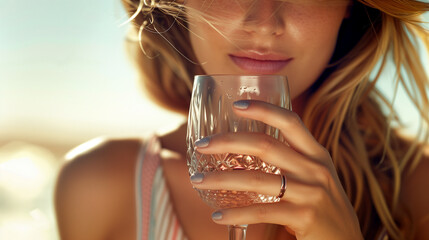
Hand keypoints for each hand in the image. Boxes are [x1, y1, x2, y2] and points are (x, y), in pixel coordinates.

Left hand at [190, 100, 363, 239]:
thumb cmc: (323, 207)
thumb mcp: (315, 176)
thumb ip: (292, 161)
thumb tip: (249, 150)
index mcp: (316, 154)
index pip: (290, 121)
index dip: (264, 109)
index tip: (236, 105)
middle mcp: (315, 169)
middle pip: (265, 145)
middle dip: (227, 142)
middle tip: (201, 145)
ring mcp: (311, 193)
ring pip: (256, 180)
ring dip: (221, 179)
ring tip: (197, 181)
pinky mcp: (305, 218)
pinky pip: (262, 212)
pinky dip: (236, 214)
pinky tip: (218, 215)